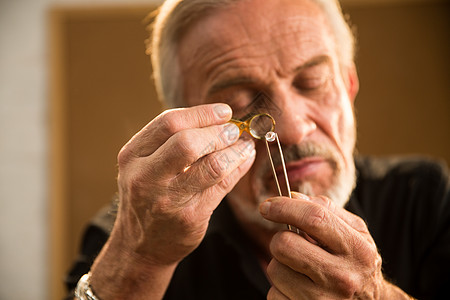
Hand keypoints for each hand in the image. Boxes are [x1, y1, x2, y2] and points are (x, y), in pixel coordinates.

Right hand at [115, 103, 255, 264]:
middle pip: (187, 142)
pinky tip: (244, 160)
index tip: (224, 112)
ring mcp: (166, 199)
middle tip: (233, 130)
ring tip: (243, 145)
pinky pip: (222, 186)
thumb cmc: (148, 197)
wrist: (140, 245)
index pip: (169, 123)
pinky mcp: (189, 217)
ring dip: (234, 151)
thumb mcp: (146, 165)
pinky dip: (239, 168)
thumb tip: (219, 119)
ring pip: (211, 165)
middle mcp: (145, 177)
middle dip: (217, 131)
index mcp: (132, 156)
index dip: (202, 113)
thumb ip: (172, 142)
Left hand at [259, 192, 409, 298]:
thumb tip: (292, 197)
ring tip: (300, 270)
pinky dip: (281, 289)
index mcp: (356, 250)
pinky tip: (298, 288)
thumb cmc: (357, 264)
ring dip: (281, 266)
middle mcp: (342, 277)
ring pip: (274, 269)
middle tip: (292, 244)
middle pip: (284, 244)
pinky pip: (273, 294)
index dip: (284, 207)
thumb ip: (327, 210)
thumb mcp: (355, 233)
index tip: (266, 206)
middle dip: (281, 239)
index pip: (314, 219)